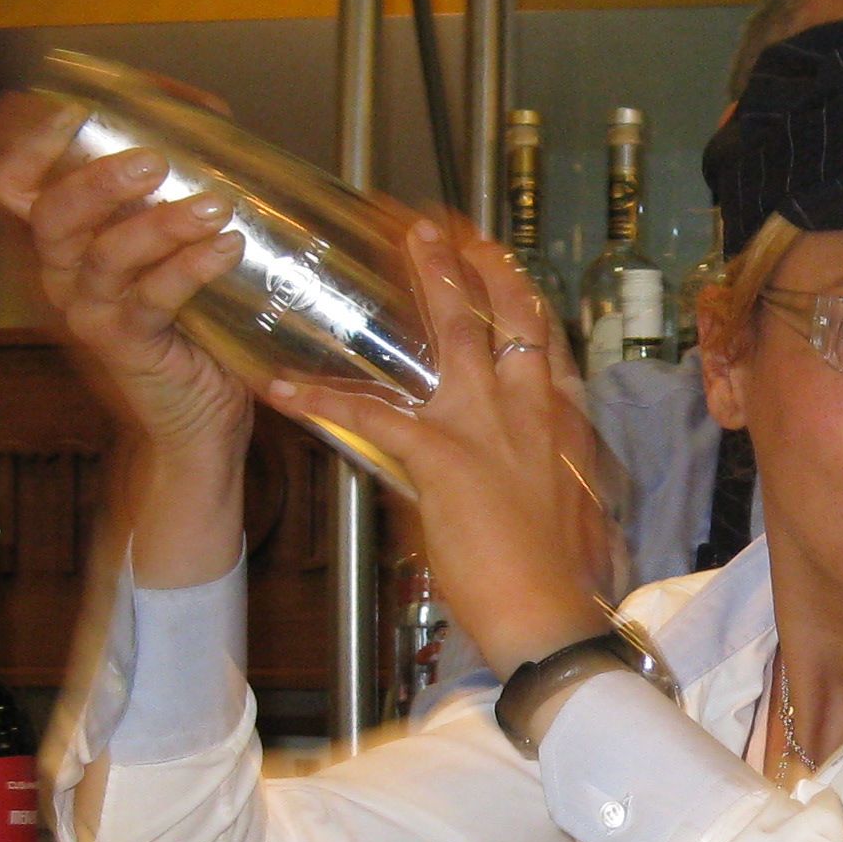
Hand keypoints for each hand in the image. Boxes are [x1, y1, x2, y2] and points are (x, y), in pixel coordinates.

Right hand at [0, 94, 253, 463]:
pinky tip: (226, 246)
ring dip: (160, 224)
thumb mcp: (171, 246)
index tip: (76, 112)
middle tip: (153, 159)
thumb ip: (173, 188)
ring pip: (104, 257)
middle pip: (52, 215)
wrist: (196, 416)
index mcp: (64, 240)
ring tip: (214, 206)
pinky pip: (152, 299)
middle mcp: (63, 274)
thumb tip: (209, 116)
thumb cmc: (190, 322)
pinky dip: (191, 267)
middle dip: (99, 180)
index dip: (32, 148)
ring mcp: (90, 312)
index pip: (15, 187)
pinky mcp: (127, 345)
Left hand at [322, 218, 618, 677]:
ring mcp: (487, 428)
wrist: (551, 615)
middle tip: (437, 226)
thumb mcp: (549, 504)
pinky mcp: (444, 459)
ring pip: (457, 333)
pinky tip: (286, 389)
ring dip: (426, 282)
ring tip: (395, 243)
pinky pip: (373, 417)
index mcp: (556, 421)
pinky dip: (324, 401)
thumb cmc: (554, 575)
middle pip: (506, 313)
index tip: (494, 253)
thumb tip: (480, 458)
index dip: (515, 288)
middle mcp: (528, 410)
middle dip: (471, 263)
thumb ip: (520, 465)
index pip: (541, 336)